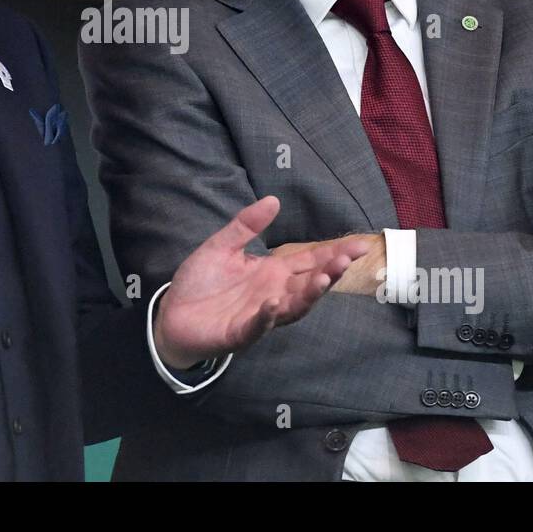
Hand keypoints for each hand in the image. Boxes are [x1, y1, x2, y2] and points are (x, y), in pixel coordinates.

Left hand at [152, 197, 372, 368]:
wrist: (172, 314)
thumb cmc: (201, 282)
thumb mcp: (222, 246)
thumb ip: (247, 225)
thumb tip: (273, 199)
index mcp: (272, 272)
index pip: (310, 260)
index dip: (335, 252)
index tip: (360, 243)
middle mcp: (274, 293)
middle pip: (309, 283)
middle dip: (330, 272)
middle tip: (348, 258)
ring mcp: (260, 315)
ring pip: (292, 307)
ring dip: (308, 295)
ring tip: (323, 279)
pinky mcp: (240, 333)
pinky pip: (258, 326)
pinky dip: (267, 317)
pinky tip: (274, 304)